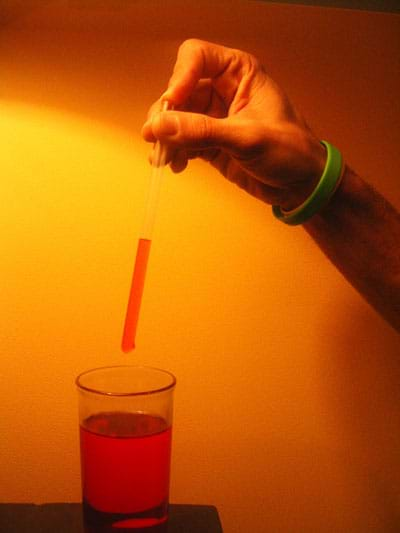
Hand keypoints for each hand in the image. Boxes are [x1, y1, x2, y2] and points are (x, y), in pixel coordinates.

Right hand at [142, 39, 325, 209]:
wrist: (301, 185)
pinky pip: (182, 141)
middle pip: (180, 91)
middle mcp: (223, 90)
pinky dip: (174, 152)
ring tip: (163, 159)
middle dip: (166, 115)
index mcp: (239, 73)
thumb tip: (159, 127)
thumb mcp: (247, 138)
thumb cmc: (290, 152)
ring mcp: (215, 117)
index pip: (196, 57)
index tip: (172, 104)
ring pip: (177, 118)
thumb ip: (203, 131)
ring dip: (166, 137)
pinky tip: (176, 165)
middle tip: (156, 138)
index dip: (179, 78)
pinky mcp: (210, 142)